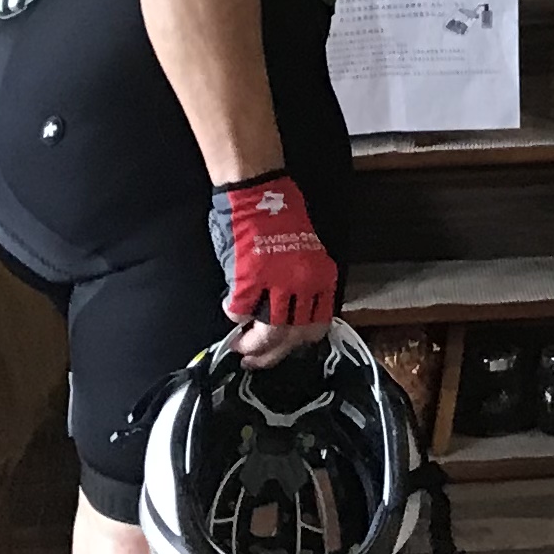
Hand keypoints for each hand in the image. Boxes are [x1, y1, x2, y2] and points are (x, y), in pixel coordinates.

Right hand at [211, 170, 339, 359]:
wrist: (259, 193)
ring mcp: (277, 284)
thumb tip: (284, 317)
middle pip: (291, 337)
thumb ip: (298, 289)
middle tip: (254, 359)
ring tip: (240, 344)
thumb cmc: (280, 218)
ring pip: (268, 333)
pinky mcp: (250, 280)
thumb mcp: (304, 257)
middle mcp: (304, 285)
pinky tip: (231, 309)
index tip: (284, 350)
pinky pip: (239, 311)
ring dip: (251, 344)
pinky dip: (233, 315)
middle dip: (271, 354)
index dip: (297, 344)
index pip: (316, 327)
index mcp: (322, 279)